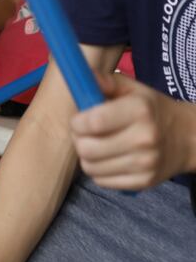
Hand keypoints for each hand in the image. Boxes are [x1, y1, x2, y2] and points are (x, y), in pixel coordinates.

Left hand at [70, 72, 193, 189]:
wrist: (188, 138)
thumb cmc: (151, 109)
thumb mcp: (133, 89)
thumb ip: (106, 81)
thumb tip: (83, 79)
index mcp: (139, 110)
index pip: (93, 122)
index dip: (77, 122)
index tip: (79, 119)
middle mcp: (144, 138)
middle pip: (86, 148)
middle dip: (79, 139)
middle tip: (85, 133)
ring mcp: (145, 163)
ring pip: (90, 167)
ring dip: (86, 156)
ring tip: (96, 145)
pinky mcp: (144, 182)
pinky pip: (101, 181)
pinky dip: (98, 171)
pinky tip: (107, 159)